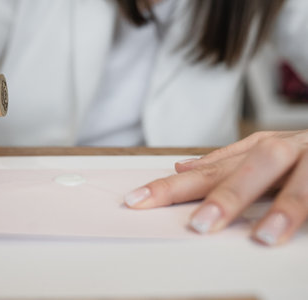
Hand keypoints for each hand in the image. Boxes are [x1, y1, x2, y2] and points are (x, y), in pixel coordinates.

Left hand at [124, 130, 307, 245]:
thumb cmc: (299, 152)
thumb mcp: (259, 152)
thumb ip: (223, 161)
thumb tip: (181, 167)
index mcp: (257, 149)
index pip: (207, 171)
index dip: (171, 187)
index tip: (138, 201)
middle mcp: (284, 149)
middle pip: (250, 168)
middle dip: (225, 195)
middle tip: (200, 224)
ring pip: (299, 176)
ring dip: (284, 205)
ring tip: (263, 235)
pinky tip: (294, 227)